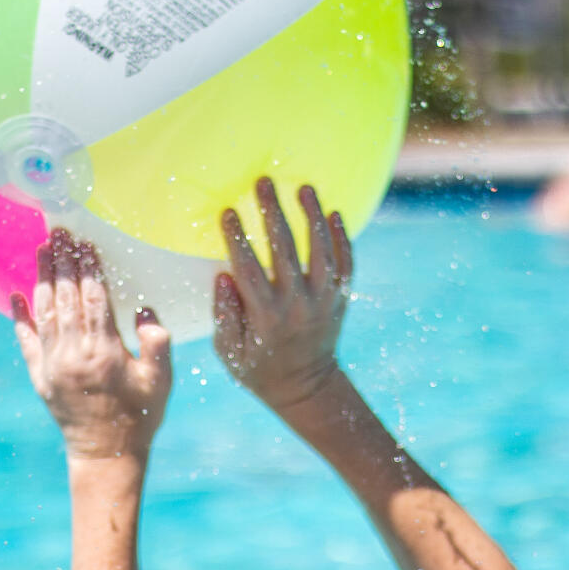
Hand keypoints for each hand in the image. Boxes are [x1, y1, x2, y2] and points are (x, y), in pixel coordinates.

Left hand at [15, 228, 170, 462]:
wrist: (106, 454)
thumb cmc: (140, 416)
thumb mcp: (161, 380)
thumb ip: (156, 343)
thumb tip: (143, 310)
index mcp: (105, 351)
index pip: (94, 297)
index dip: (89, 267)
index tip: (84, 241)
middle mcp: (74, 353)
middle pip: (66, 297)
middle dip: (62, 261)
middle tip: (58, 232)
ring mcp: (53, 364)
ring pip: (44, 311)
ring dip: (42, 278)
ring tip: (41, 249)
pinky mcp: (40, 376)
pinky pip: (25, 341)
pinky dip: (18, 316)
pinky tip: (14, 294)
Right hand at [215, 178, 351, 413]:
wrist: (307, 388)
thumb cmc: (259, 369)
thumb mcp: (229, 352)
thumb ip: (224, 315)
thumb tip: (223, 277)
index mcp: (265, 315)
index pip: (249, 267)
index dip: (238, 238)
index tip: (229, 211)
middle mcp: (297, 303)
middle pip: (286, 249)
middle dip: (273, 212)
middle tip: (264, 181)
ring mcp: (323, 300)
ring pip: (321, 250)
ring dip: (313, 215)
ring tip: (304, 187)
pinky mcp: (340, 299)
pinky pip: (345, 263)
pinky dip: (342, 238)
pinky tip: (335, 213)